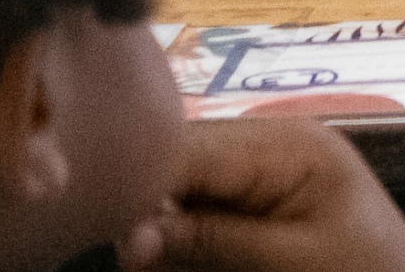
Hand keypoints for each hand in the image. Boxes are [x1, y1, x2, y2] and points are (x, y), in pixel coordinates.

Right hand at [146, 104, 404, 271]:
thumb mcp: (289, 262)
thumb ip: (210, 242)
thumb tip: (130, 235)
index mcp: (290, 144)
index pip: (194, 148)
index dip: (144, 185)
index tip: (114, 231)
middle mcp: (275, 147)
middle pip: (184, 166)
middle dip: (154, 213)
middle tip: (140, 262)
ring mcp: (271, 176)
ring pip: (188, 195)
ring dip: (170, 234)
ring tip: (161, 264)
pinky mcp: (266, 207)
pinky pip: (211, 215)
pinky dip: (192, 244)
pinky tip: (182, 262)